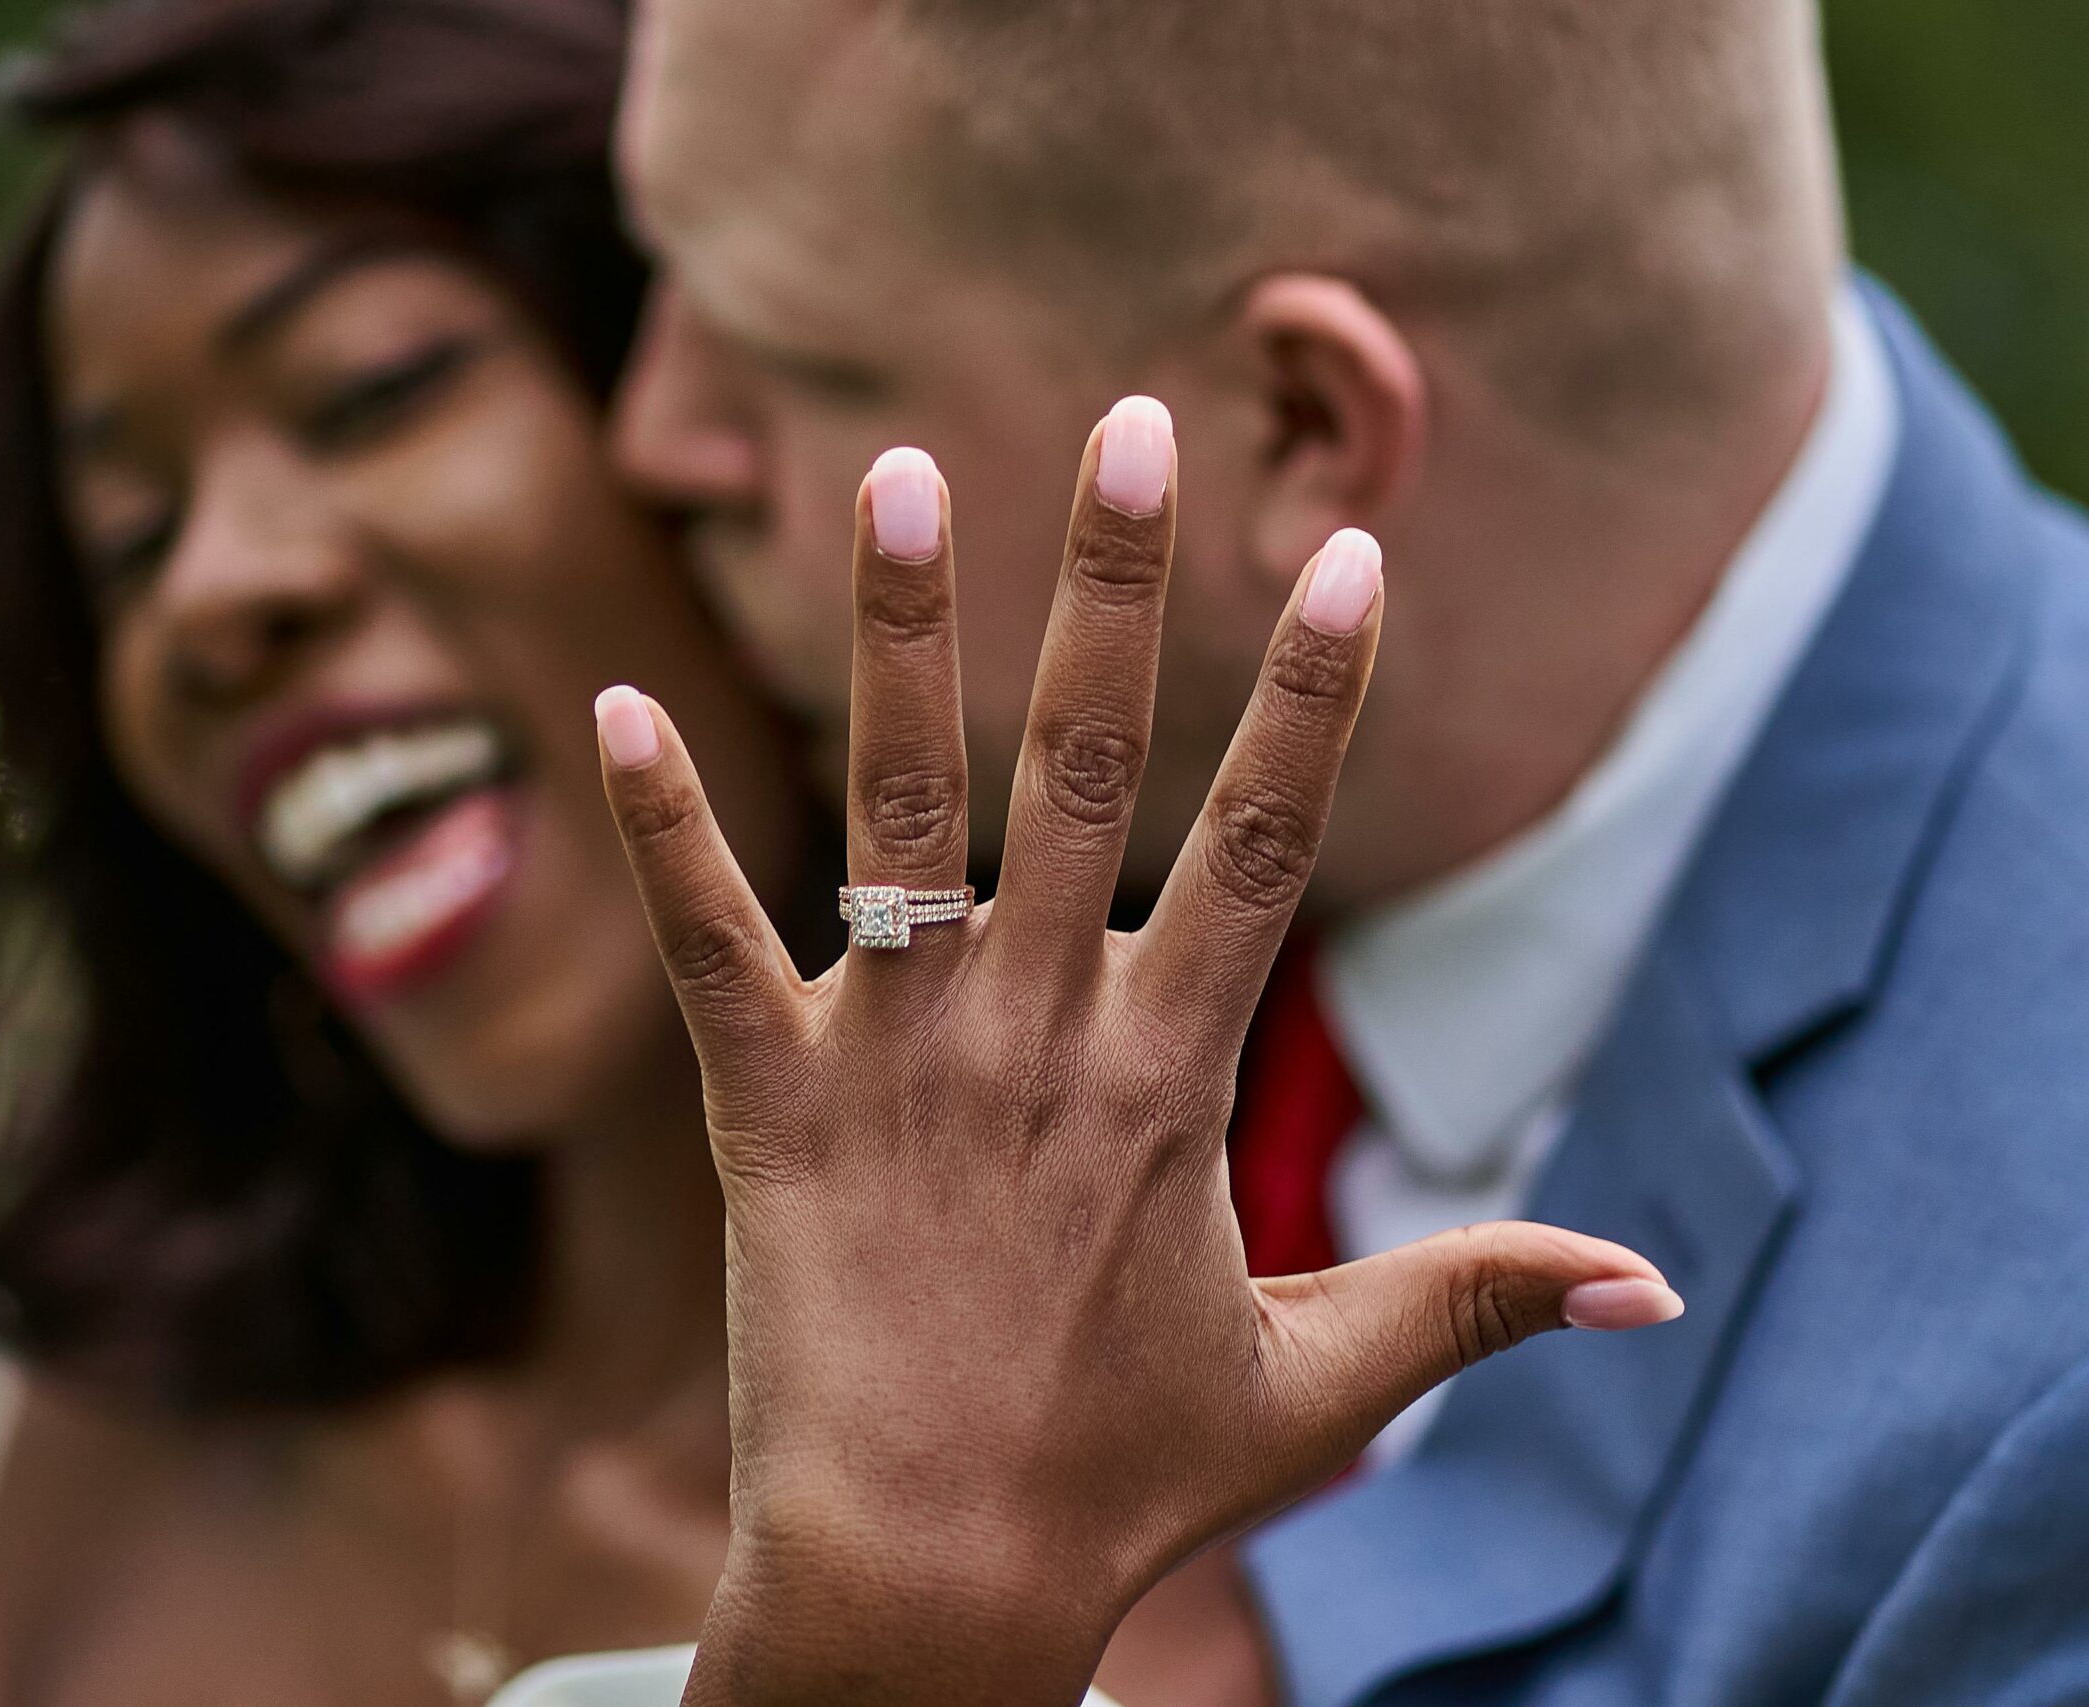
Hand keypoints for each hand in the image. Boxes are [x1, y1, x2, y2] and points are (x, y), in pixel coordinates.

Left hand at [593, 398, 1680, 1704]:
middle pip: (1084, 771)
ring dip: (905, 635)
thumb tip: (1657, 1285)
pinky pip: (706, 945)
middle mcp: (1037, 1036)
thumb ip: (1473, 1296)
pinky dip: (661, 831)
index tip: (1351, 549)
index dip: (1314, 694)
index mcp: (1172, 1080)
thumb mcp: (1322, 1388)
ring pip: (900, 812)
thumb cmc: (1119, 1480)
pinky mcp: (768, 1108)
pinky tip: (613, 706)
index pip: (1270, 845)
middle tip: (1131, 422)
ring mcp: (894, 1062)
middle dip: (1116, 590)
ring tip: (899, 472)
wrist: (921, 1583)